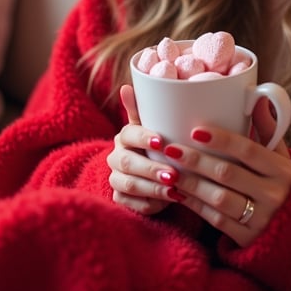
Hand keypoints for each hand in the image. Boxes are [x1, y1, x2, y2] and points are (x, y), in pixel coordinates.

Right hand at [107, 85, 182, 215]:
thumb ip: (143, 109)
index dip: (144, 138)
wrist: (152, 173)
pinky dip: (150, 204)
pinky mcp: (121, 199)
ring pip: (129, 185)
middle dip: (151, 169)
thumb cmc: (158, 146)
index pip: (129, 134)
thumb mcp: (154, 127)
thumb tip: (126, 86)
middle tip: (173, 173)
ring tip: (174, 190)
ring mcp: (116, 179)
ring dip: (152, 188)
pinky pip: (132, 204)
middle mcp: (116, 157)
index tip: (162, 142)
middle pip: (128, 163)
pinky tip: (166, 202)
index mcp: (124, 136)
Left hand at [162, 99, 290, 246]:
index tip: (195, 130)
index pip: (248, 150)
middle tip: (170, 148)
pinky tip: (179, 193)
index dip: (221, 139)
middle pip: (228, 174)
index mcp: (283, 170)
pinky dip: (195, 205)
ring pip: (219, 199)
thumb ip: (268, 128)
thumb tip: (258, 94)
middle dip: (196, 160)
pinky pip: (216, 220)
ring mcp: (261, 219)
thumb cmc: (282, 184)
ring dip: (190, 184)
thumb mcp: (282, 157)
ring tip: (168, 171)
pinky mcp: (248, 239)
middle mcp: (274, 194)